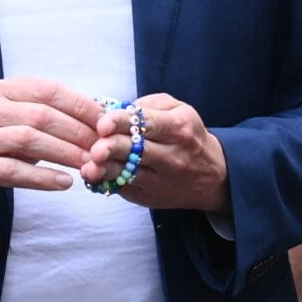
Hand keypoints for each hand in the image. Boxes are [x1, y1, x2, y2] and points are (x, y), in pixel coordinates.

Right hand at [0, 78, 102, 210]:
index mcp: (5, 90)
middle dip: (77, 132)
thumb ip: (49, 114)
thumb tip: (98, 118)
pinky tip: (64, 183)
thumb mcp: (17, 117)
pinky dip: (43, 178)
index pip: (49, 90)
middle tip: (102, 148)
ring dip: (64, 153)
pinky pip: (16, 172)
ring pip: (30, 141)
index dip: (81, 105)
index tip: (105, 121)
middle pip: (43, 116)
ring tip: (88, 165)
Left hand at [81, 94, 229, 212]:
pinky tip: (94, 175)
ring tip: (89, 167)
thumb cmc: (188, 135)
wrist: (212, 175)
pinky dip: (106, 182)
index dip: (121, 123)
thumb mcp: (179, 110)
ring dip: (104, 170)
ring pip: (127, 174)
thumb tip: (116, 109)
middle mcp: (172, 155)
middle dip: (110, 148)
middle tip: (95, 148)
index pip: (146, 124)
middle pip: (134, 150)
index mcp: (178, 128)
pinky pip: (124, 189)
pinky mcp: (149, 197)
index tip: (103, 124)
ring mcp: (161, 180)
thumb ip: (148, 104)